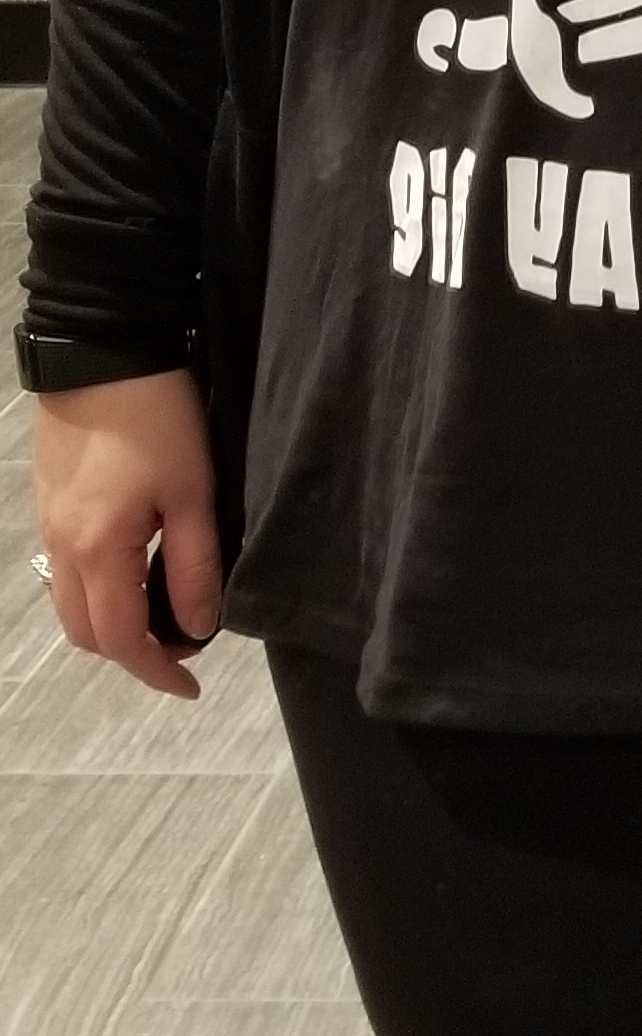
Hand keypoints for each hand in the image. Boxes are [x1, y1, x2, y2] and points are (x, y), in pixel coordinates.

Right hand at [32, 369, 222, 701]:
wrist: (101, 350)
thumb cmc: (157, 418)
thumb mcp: (193, 493)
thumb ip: (195, 566)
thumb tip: (199, 627)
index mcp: (98, 551)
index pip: (122, 640)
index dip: (157, 671)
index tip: (191, 685)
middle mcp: (62, 548)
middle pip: (87, 634)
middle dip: (132, 653)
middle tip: (182, 646)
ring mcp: (49, 526)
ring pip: (71, 606)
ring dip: (112, 624)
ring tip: (162, 612)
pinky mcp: (49, 504)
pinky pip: (66, 573)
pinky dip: (98, 593)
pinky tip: (136, 573)